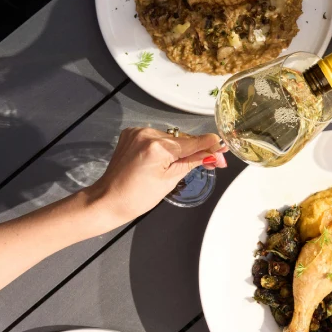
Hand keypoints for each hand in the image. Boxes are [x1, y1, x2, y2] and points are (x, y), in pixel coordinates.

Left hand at [85, 127, 226, 224]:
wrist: (108, 199)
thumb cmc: (137, 197)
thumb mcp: (170, 181)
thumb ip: (192, 162)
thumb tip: (212, 155)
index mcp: (158, 147)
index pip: (192, 142)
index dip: (210, 146)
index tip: (223, 146)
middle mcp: (147, 134)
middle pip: (182, 139)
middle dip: (196, 149)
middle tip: (212, 161)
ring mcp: (138, 132)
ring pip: (170, 138)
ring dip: (180, 148)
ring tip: (181, 165)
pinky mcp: (131, 134)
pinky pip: (157, 137)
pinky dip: (165, 146)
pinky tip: (164, 159)